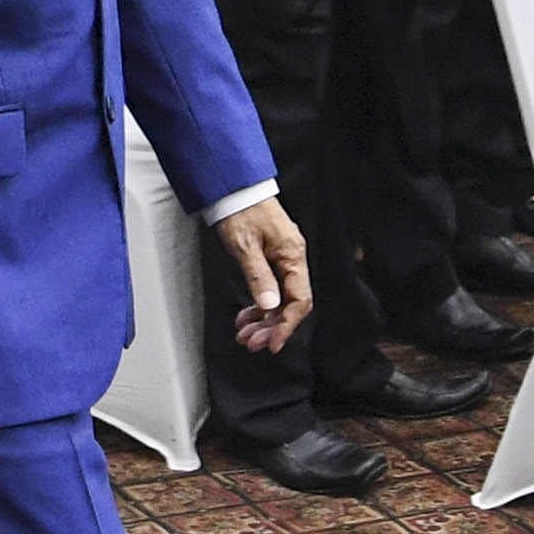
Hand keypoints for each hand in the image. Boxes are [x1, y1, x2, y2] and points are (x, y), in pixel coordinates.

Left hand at [212, 200, 313, 353]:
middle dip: (271, 327)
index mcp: (292, 255)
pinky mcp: (272, 260)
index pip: (299, 300)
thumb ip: (258, 277)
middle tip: (251, 342)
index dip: (287, 325)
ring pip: (280, 301)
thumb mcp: (245, 246)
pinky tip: (246, 316)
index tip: (272, 343)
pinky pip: (272, 291)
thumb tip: (269, 306)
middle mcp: (292, 259)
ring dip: (263, 321)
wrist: (235, 189)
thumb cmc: (241, 211)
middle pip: (290, 304)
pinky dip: (259, 307)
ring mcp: (283, 260)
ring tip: (245, 334)